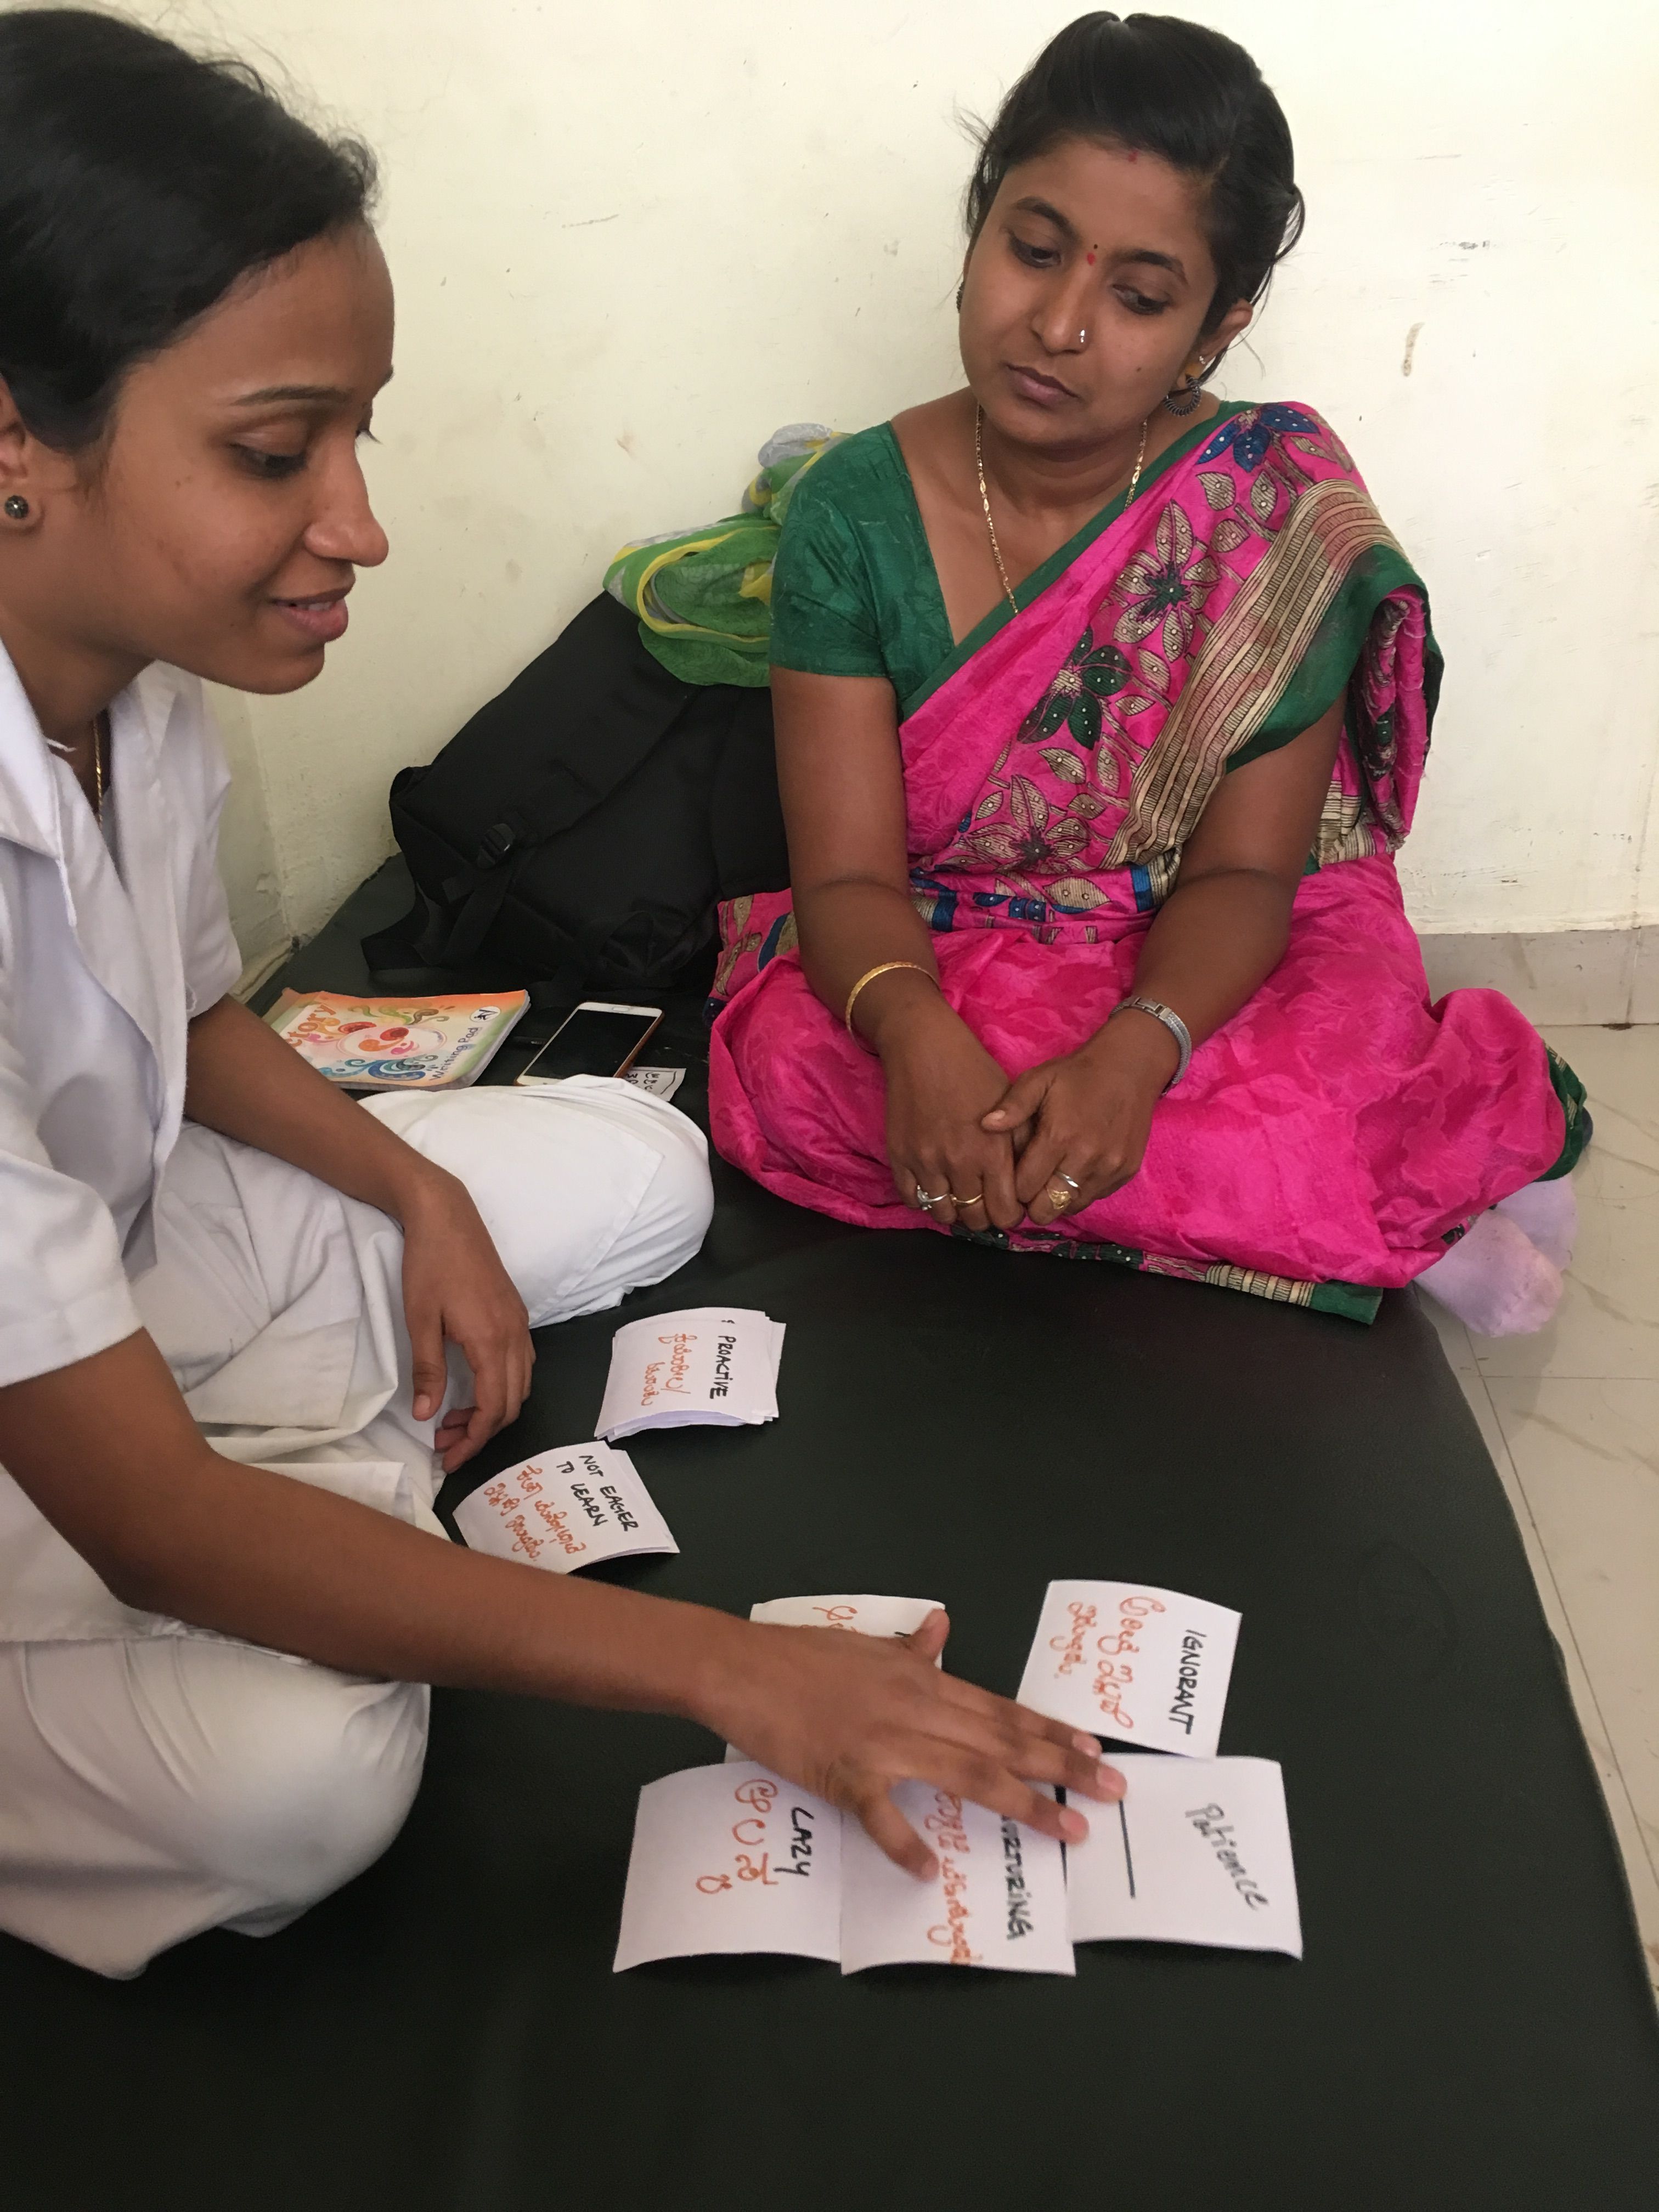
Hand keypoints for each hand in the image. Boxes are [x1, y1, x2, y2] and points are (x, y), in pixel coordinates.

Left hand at [399, 1170, 533, 1470]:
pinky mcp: (515, 1313)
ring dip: (493, 1409)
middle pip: (512, 1403)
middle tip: (446, 1443)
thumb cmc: (429, 1264)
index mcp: (491, 1341)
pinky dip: (502, 1386)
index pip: (493, 1408)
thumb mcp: (420, 1320)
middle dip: (482, 1431)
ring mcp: (518, 1323)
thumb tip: (427, 1415)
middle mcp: (514, 1335)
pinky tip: (473, 1386)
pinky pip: (521, 1363)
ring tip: (454, 1418)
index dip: (473, 1440)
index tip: (449, 1458)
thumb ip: (428, 1370)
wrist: (447, 1215)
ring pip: (520, 1384)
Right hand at [706, 1607, 1123, 1873]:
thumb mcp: (868, 1643)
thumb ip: (913, 1647)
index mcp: (921, 1682)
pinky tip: (927, 1871)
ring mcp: (883, 1744)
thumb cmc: (803, 1656)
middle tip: (1111, 1790)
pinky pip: (881, 1815)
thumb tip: (943, 1626)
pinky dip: (904, 1842)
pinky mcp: (845, 1774)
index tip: (1092, 1749)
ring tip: (1066, 1829)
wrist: (742, 1667)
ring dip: (1022, 1803)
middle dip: (1061, 1767)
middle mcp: (915, 1710)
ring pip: (967, 1774)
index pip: (1000, 1709)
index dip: (1049, 1731)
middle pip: (1001, 1742)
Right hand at [878, 999, 1025, 1231]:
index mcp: (992, 1151)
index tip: (1008, 1207)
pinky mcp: (899, 1156)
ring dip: (954, 1211)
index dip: (1010, 1216)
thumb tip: (1028, 1181)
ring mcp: (926, 1162)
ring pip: (943, 1214)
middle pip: (974, 1219)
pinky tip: (935, 1188)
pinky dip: (925, 1200)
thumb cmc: (973, 1070)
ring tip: (960, 1197)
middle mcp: (959, 1163)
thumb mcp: (1011, 1104)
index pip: (1005, 1212)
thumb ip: (1020, 1145)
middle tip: (984, 1204)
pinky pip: (912, 1198)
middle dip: (983, 1217)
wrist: (923, 1047)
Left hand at [981, 1013, 1176, 1228]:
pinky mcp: (1126, 1172)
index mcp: (1058, 1137)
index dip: (1013, 1188)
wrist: (1131, 1066)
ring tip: (1053, 1175)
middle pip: (1047, 1210)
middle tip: (1030, 1184)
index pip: (1024, 1189)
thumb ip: (1012, 1106)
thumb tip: (984, 1126)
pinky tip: (1077, 1168)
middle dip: (1032, 1203)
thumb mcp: (1039, 1079)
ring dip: (1057, 1198)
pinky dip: (1081, 1190)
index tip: (1012, 1176)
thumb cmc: (1078, 1073)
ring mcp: (1109, 1168)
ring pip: (1072, 1208)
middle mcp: (1086, 1159)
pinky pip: (1095, 1197)